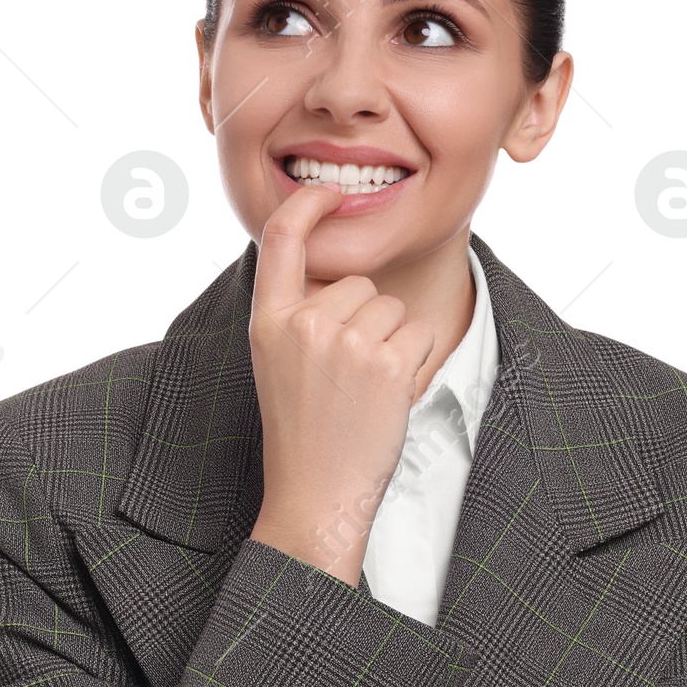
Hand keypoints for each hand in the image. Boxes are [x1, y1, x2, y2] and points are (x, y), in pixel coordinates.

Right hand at [246, 181, 434, 586]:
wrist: (317, 493)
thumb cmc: (304, 432)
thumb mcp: (279, 364)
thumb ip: (301, 316)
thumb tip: (344, 279)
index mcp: (268, 321)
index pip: (281, 240)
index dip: (307, 205)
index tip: (327, 193)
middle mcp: (303, 324)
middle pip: (359, 284)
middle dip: (366, 321)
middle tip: (347, 378)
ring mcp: (345, 342)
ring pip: (392, 307)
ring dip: (392, 343)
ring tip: (365, 390)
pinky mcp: (384, 362)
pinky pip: (418, 332)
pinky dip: (414, 362)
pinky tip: (388, 396)